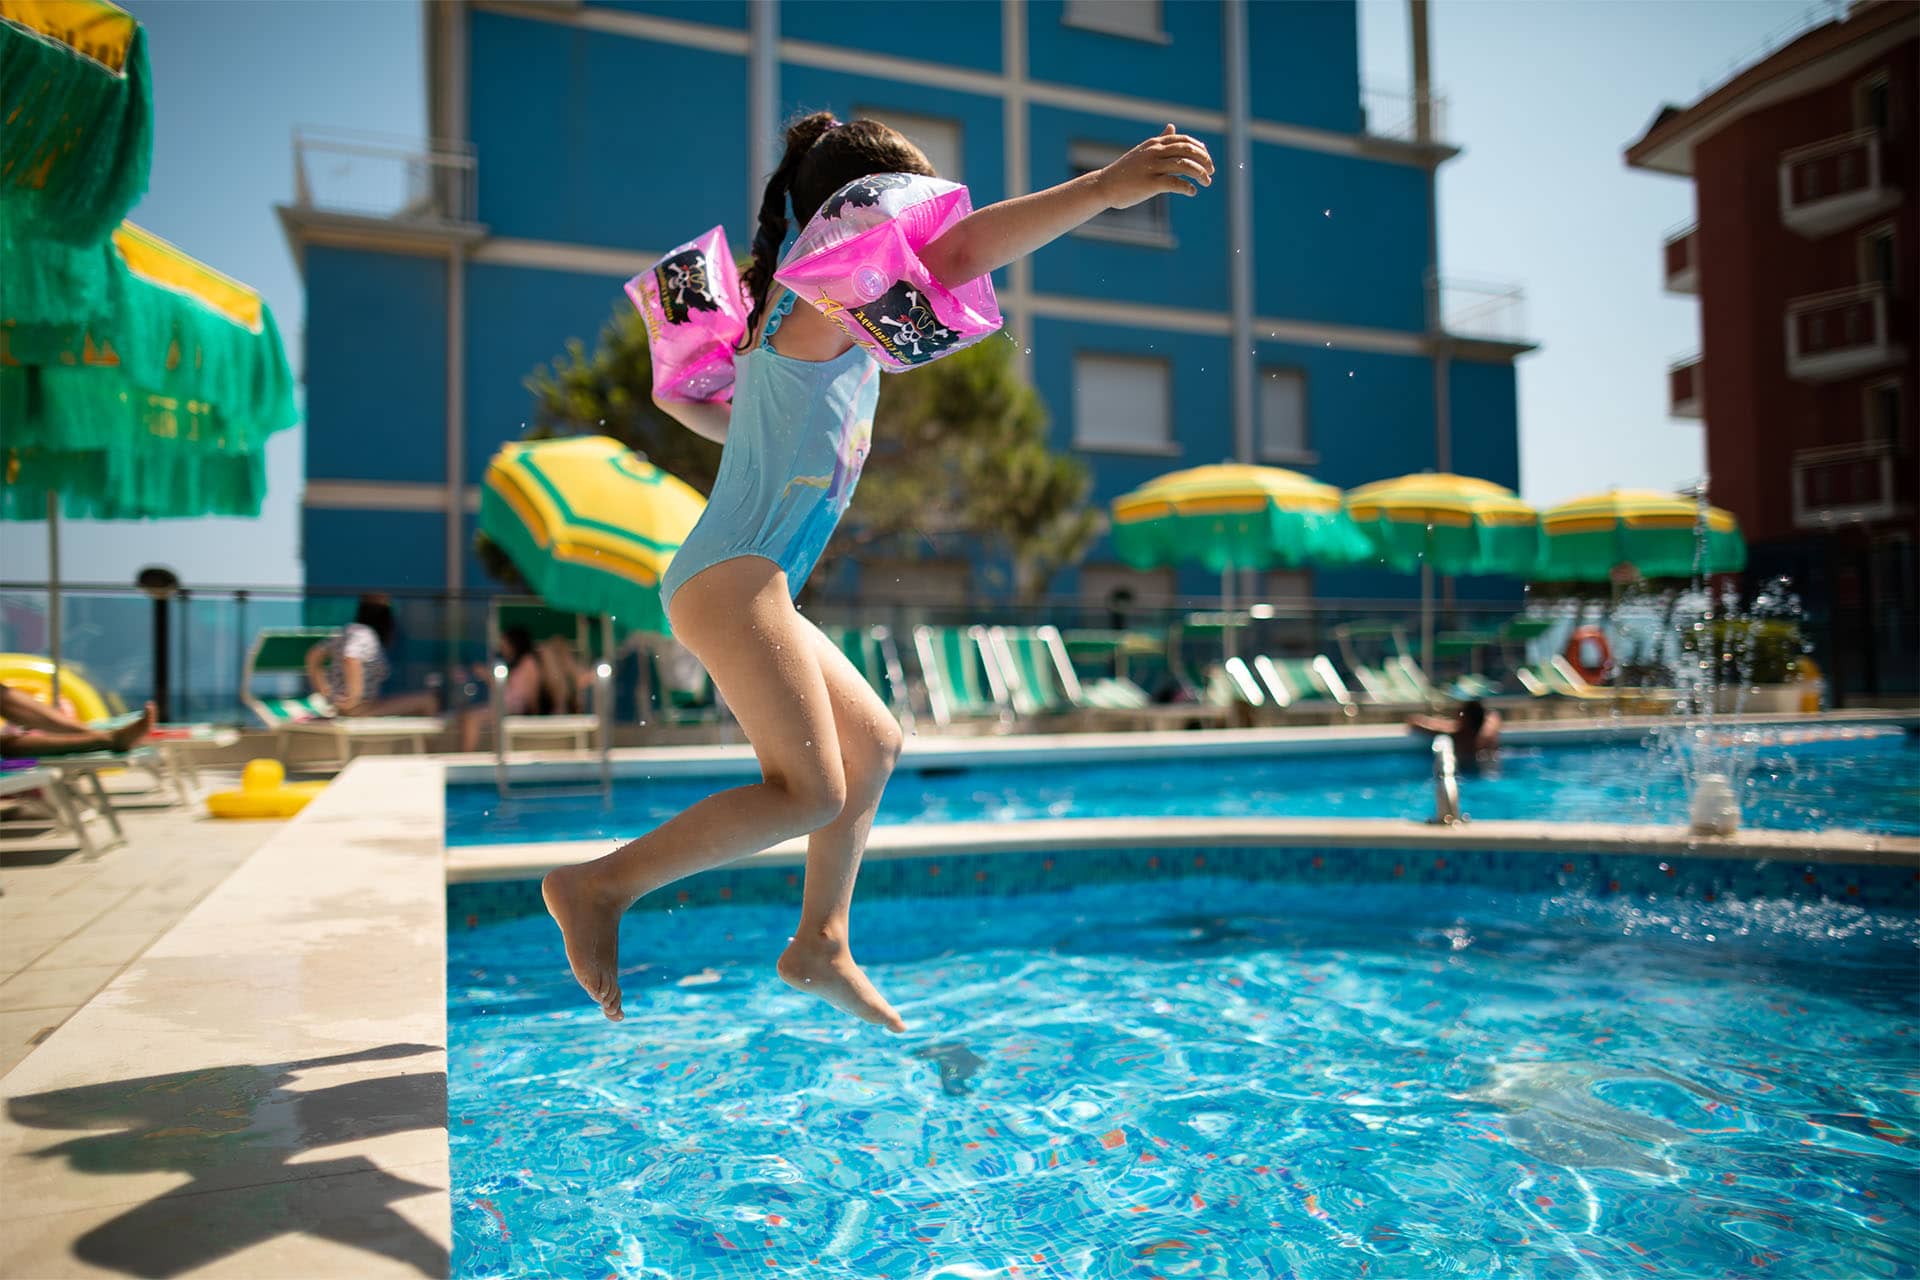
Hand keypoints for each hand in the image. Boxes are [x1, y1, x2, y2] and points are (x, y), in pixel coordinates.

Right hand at [1094, 124, 1213, 208]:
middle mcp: (1154, 152)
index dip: (1199, 148)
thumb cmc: (1125, 171)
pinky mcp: (1150, 184)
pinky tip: (1192, 192)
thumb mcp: (1143, 151)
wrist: (1104, 185)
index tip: (1207, 158)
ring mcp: (1152, 167)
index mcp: (1154, 144)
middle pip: (1187, 150)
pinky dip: (1187, 187)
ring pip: (1185, 166)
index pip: (1184, 140)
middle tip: (1211, 171)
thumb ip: (1160, 140)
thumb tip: (1172, 126)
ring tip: (1206, 182)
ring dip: (1200, 174)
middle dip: (1204, 160)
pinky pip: (1175, 183)